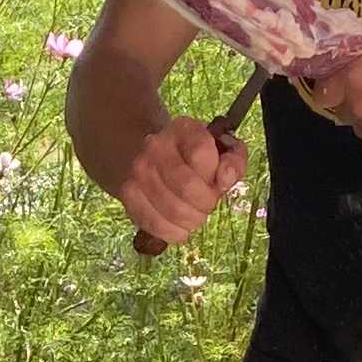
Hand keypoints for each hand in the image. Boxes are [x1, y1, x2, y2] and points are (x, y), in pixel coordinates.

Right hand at [113, 112, 231, 247]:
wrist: (153, 157)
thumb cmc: (194, 158)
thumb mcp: (222, 151)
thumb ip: (234, 161)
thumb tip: (226, 178)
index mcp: (184, 129)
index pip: (202, 154)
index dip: (216, 176)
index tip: (218, 183)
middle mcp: (156, 146)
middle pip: (186, 186)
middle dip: (205, 204)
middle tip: (207, 205)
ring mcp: (138, 170)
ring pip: (172, 210)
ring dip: (191, 221)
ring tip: (194, 216)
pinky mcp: (128, 194)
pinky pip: (154, 223)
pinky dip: (173, 232)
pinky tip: (180, 228)